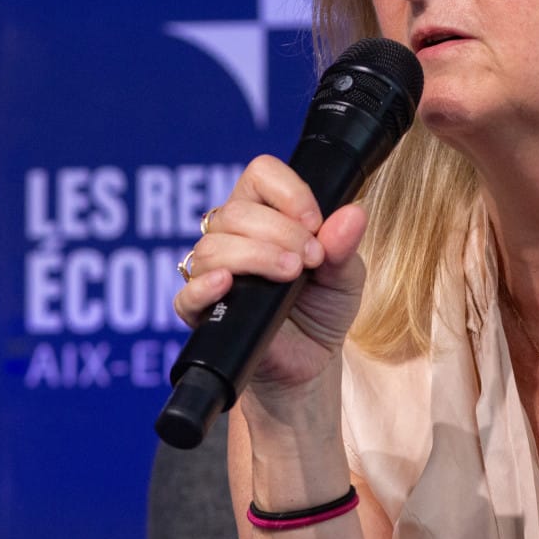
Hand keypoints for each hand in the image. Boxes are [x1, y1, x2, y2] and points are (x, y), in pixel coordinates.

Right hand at [172, 155, 368, 390]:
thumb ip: (345, 246)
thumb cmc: (322, 310)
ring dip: (255, 256)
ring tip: (289, 275)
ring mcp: (214, 274)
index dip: (288, 191)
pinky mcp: (202, 313)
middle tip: (310, 260)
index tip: (315, 223)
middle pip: (236, 211)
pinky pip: (185, 294)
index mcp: (266, 215)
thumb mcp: (345, 276)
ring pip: (213, 246)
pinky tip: (227, 284)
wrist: (311, 364)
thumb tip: (353, 215)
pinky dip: (203, 286)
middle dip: (280, 231)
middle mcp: (234, 237)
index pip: (261, 174)